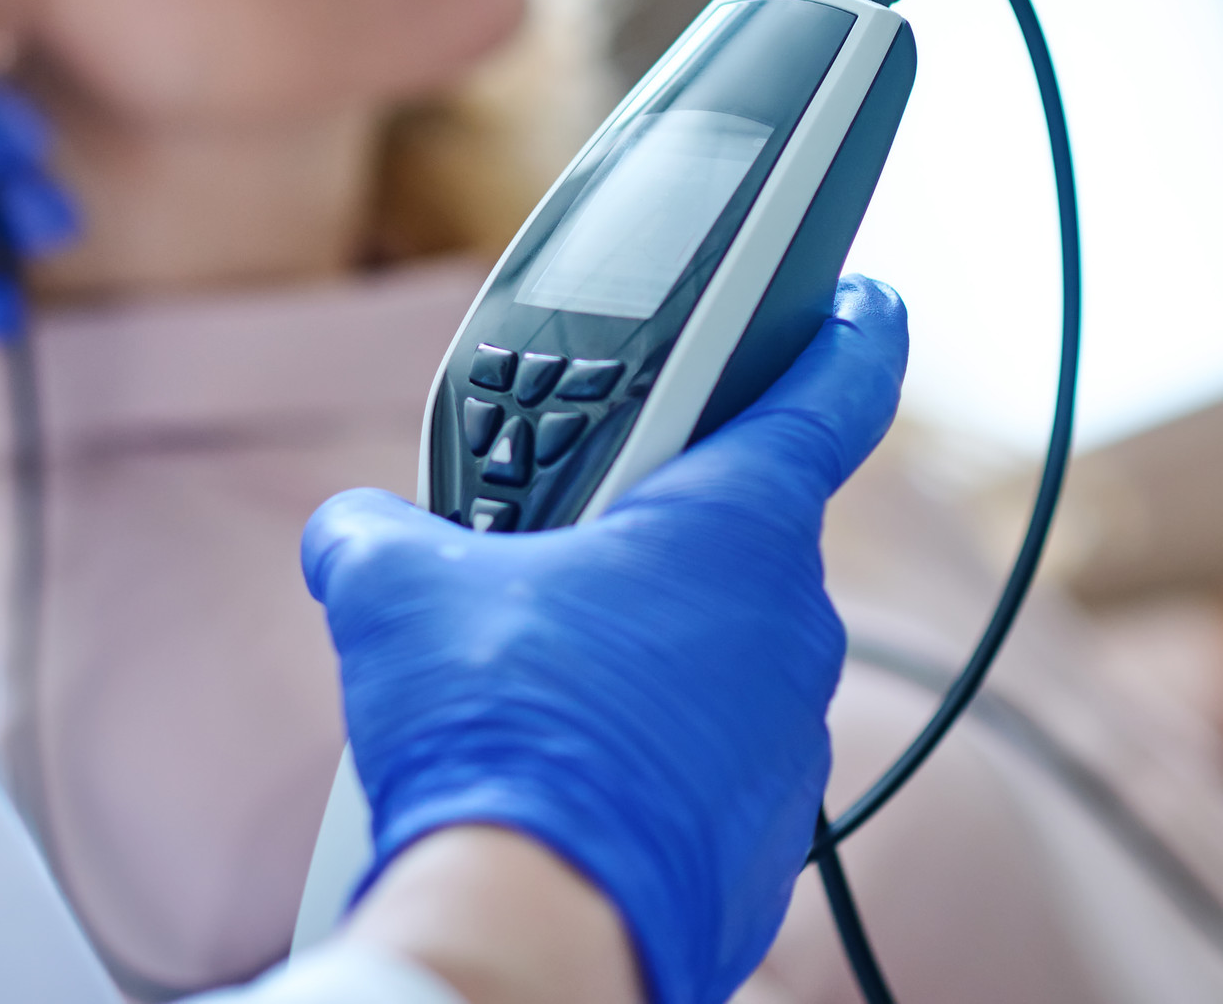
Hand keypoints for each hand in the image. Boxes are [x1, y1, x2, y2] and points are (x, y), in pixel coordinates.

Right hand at [303, 278, 906, 1003]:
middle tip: (567, 539)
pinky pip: (716, 751)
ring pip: (724, 649)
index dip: (852, 337)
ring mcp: (788, 734)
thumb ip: (378, 531)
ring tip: (542, 671)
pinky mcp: (770, 832)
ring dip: (652, 643)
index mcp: (732, 529)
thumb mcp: (395, 591)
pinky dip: (656, 743)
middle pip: (740, 533)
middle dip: (661, 526)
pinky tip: (569, 759)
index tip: (868, 306)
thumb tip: (354, 532)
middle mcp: (787, 625)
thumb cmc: (495, 731)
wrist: (534, 916)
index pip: (829, 396)